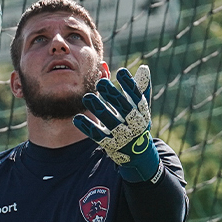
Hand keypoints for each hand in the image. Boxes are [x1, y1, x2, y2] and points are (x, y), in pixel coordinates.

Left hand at [73, 65, 162, 182]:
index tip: (121, 71)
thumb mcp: (140, 107)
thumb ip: (141, 88)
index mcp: (141, 111)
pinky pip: (97, 135)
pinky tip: (77, 118)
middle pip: (124, 108)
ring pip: (110, 122)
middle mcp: (134, 123)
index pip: (137, 96)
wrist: (137, 153)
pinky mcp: (110, 144)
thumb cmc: (136, 122)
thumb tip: (144, 68)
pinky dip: (87, 127)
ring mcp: (122, 135)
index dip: (130, 84)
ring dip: (99, 109)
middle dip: (113, 95)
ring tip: (87, 97)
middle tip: (100, 82)